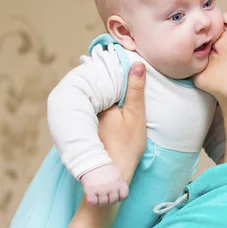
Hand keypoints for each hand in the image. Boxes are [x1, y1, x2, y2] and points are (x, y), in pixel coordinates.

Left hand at [50, 63, 147, 227]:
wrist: (114, 175)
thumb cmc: (126, 147)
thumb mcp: (136, 116)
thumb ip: (137, 90)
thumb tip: (138, 63)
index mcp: (99, 103)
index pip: (102, 78)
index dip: (106, 65)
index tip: (111, 52)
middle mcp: (89, 110)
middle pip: (97, 87)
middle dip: (102, 76)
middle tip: (110, 60)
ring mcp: (88, 121)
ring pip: (96, 98)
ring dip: (103, 89)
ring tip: (115, 77)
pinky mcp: (91, 130)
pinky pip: (95, 108)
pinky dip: (102, 102)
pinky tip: (112, 102)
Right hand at [80, 163, 128, 205]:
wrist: (91, 161)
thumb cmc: (104, 168)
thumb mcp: (117, 174)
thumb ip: (119, 183)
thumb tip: (119, 196)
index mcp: (120, 182)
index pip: (124, 196)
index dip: (119, 197)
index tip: (115, 195)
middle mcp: (112, 187)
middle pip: (113, 201)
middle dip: (109, 200)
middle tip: (104, 195)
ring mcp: (101, 189)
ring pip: (103, 203)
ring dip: (100, 201)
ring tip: (98, 195)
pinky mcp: (90, 191)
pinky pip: (93, 203)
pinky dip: (92, 202)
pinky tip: (92, 196)